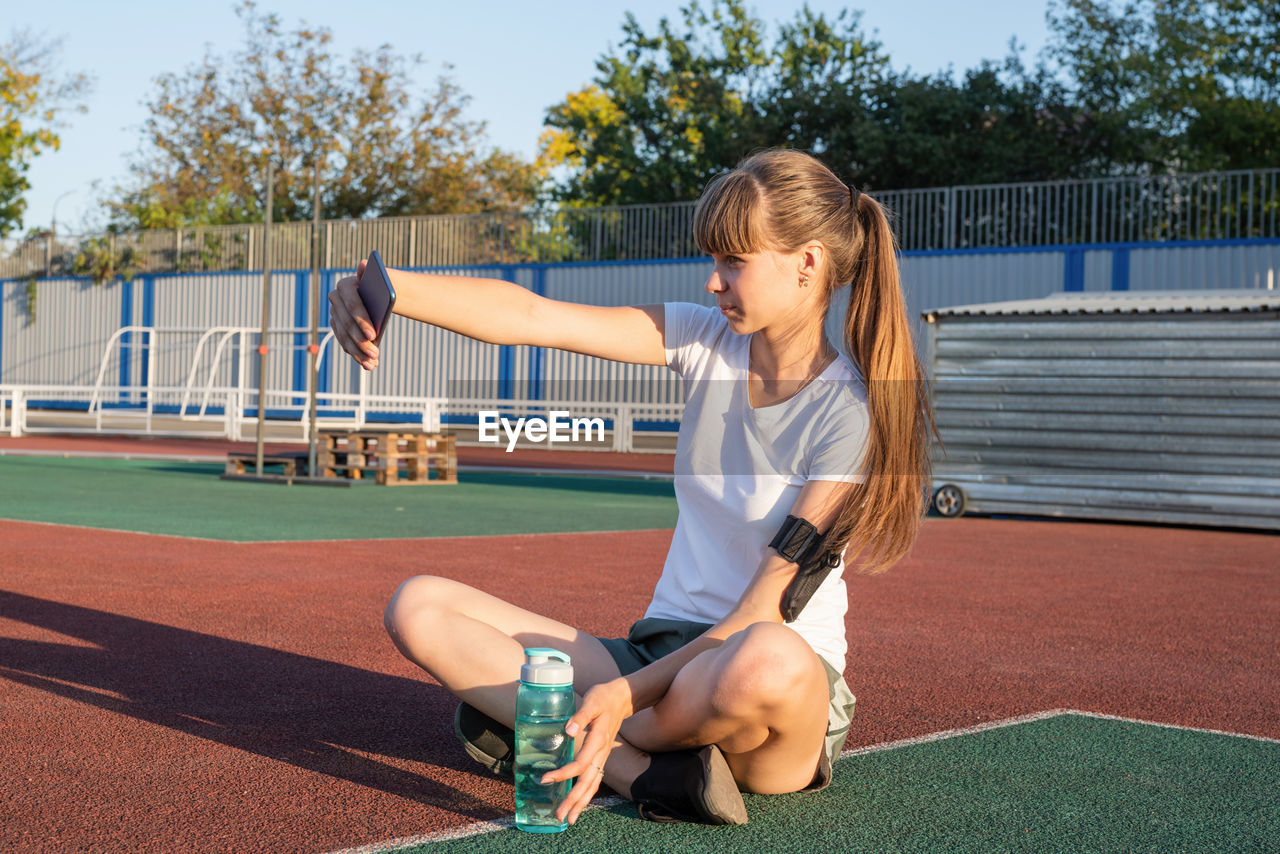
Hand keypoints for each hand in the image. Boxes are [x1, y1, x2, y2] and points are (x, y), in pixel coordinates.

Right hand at [327, 259, 378, 369]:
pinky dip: (357, 356)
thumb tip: (364, 264)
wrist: (381, 296)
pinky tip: (370, 366)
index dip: (361, 320)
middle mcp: (335, 300)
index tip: (373, 335)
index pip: (351, 303)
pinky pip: (346, 344)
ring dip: (358, 352)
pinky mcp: (339, 329)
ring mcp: (335, 315)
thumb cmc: (383, 287)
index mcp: (345, 285)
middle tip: (375, 353)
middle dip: (360, 341)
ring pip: (344, 337)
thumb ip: (374, 273)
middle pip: (346, 323)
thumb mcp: (382, 279)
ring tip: (373, 362)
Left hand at [542, 678, 633, 825]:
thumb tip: (568, 731)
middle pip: (588, 782)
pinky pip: (595, 780)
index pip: (581, 763)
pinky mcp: (601, 757)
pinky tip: (578, 803)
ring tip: (569, 819)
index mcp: (598, 740)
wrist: (622, 699)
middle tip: (559, 816)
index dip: (564, 774)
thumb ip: (580, 717)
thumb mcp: (592, 702)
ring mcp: (603, 757)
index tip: (545, 780)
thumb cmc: (603, 698)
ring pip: (593, 785)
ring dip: (581, 803)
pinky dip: (587, 794)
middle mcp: (602, 753)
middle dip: (574, 800)